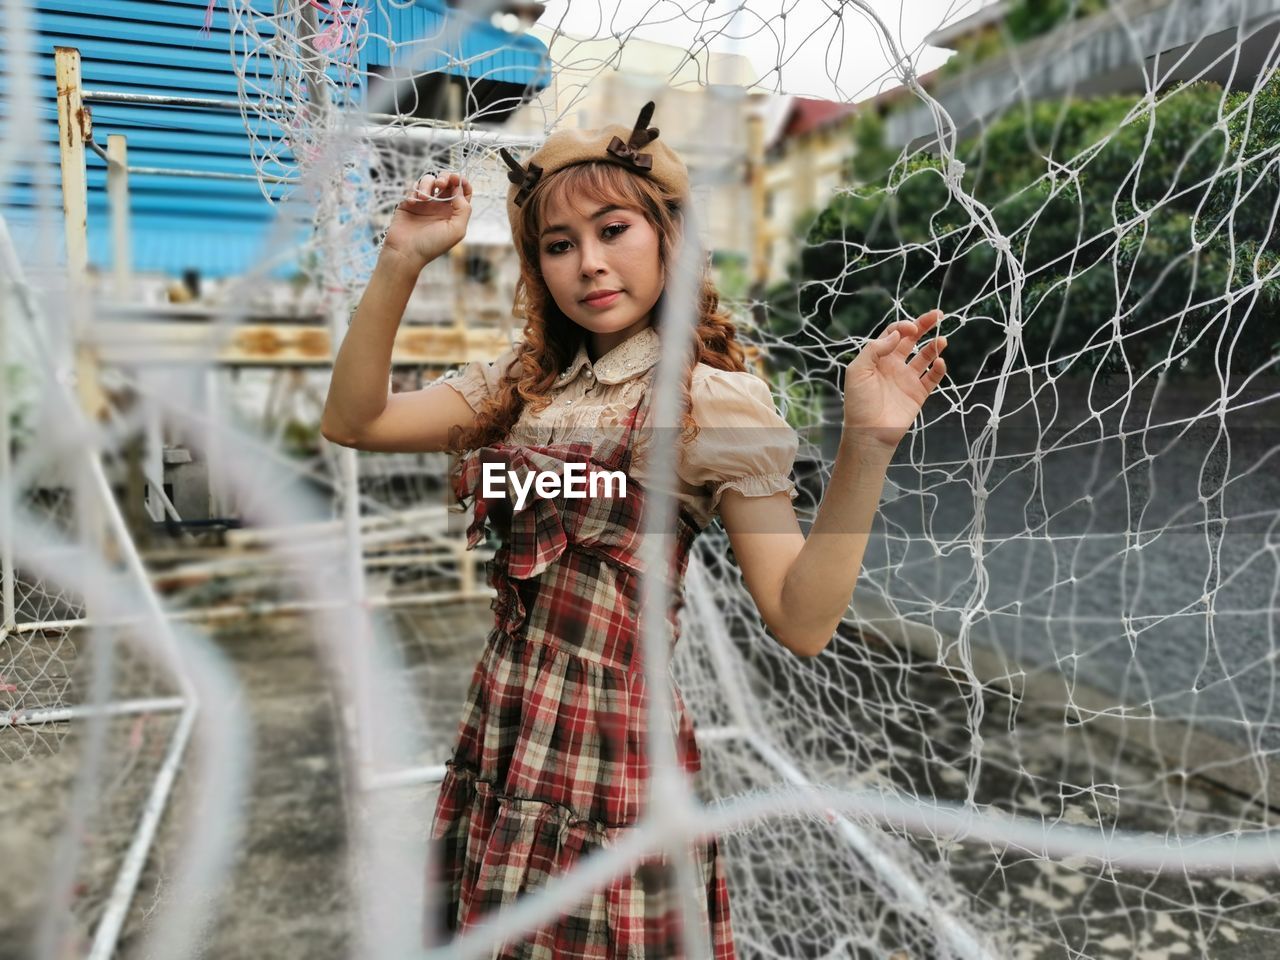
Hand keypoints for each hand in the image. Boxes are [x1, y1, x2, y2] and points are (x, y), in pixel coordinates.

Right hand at [382, 171, 473, 268]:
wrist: (406, 252)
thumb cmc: (432, 245)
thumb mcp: (456, 230)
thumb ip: (463, 209)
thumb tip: (460, 190)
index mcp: (453, 212)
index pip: (462, 191)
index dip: (462, 182)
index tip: (456, 179)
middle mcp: (440, 206)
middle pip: (446, 181)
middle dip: (445, 177)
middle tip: (441, 184)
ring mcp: (424, 203)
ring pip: (428, 181)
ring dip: (427, 184)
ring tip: (423, 199)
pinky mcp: (409, 202)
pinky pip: (412, 186)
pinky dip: (413, 190)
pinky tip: (412, 203)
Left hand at [841, 308, 948, 451]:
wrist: (869, 432)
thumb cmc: (859, 402)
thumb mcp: (857, 371)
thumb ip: (874, 349)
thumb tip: (897, 334)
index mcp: (878, 358)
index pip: (893, 334)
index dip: (903, 327)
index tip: (911, 328)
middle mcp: (894, 365)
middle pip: (912, 340)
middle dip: (924, 326)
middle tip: (938, 315)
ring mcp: (907, 379)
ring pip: (925, 357)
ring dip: (934, 346)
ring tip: (942, 340)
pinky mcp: (918, 393)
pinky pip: (932, 378)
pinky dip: (939, 369)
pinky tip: (940, 362)